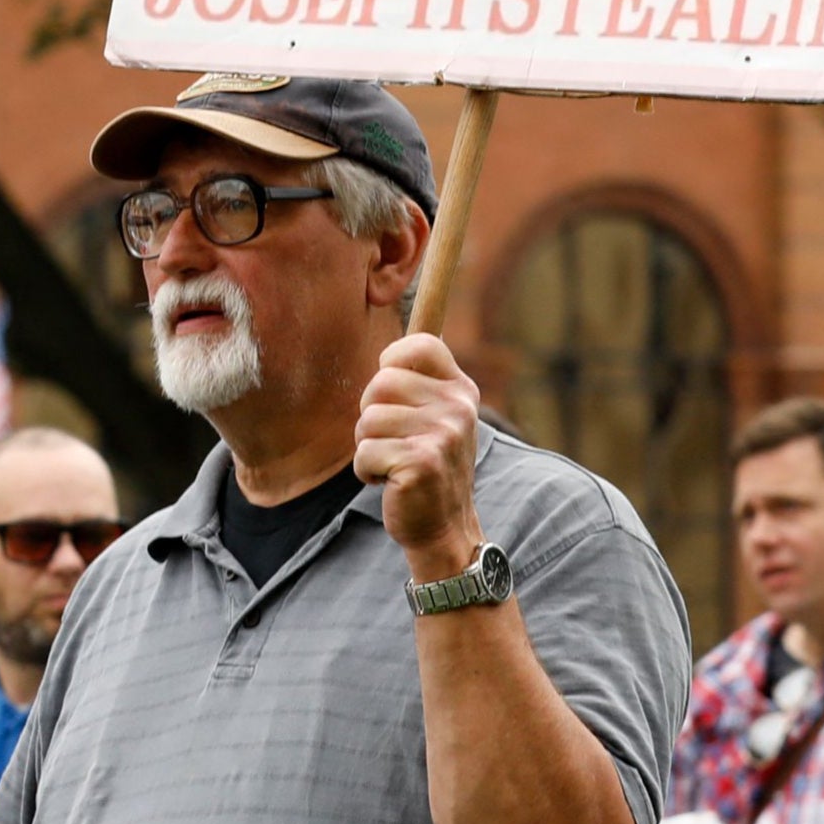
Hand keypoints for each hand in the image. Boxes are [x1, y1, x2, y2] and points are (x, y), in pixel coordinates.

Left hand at [355, 332, 484, 579]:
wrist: (442, 526)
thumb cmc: (425, 463)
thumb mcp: (433, 415)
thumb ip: (417, 378)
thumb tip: (404, 297)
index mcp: (460, 389)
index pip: (418, 345)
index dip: (391, 365)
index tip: (397, 396)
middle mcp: (457, 406)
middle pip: (380, 383)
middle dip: (371, 416)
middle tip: (394, 442)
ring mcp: (442, 434)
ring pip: (367, 420)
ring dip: (369, 447)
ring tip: (395, 463)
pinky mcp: (420, 462)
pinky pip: (363, 452)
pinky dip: (366, 472)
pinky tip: (391, 482)